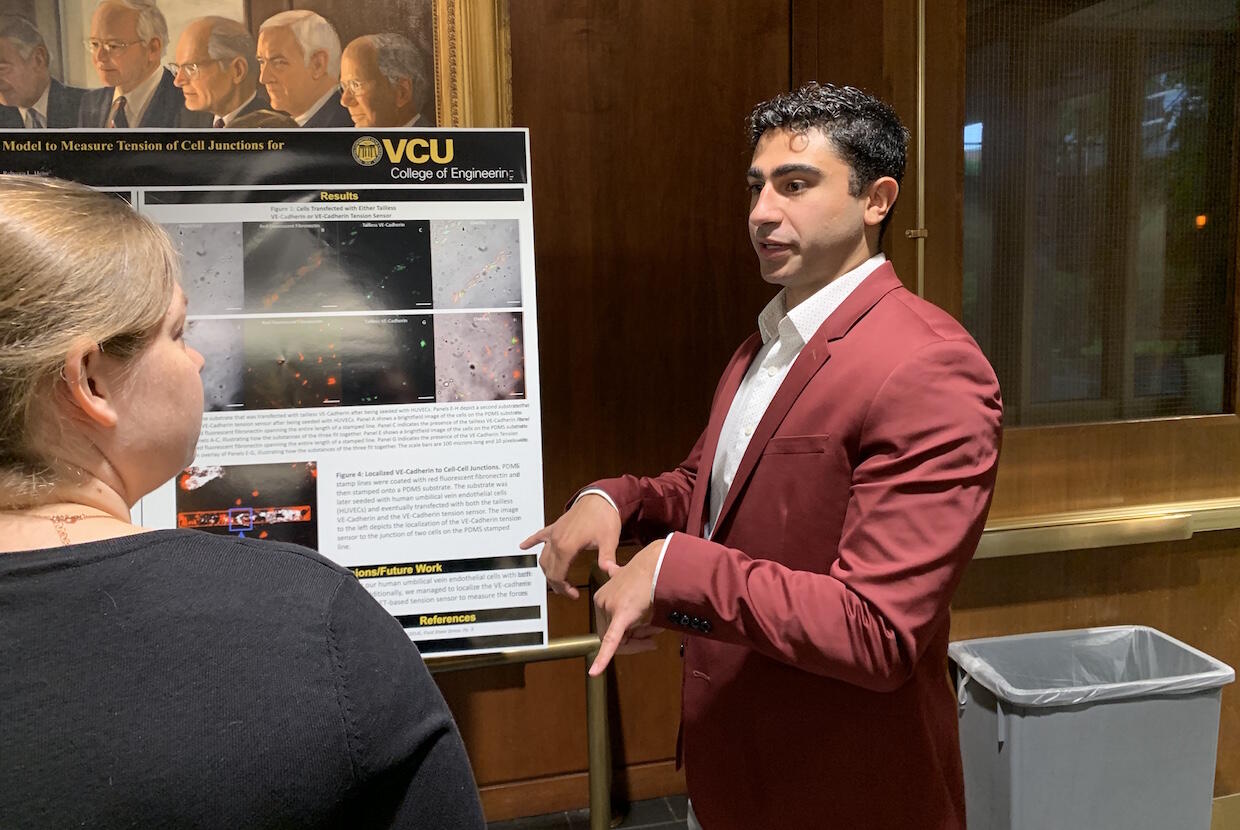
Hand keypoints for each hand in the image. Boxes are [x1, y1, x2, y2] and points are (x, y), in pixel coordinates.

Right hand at [520, 493, 620, 598]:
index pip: (557, 576)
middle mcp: (556, 541)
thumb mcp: (609, 540)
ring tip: (557, 580)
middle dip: (556, 584)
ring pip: (543, 558)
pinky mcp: (555, 527)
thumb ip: (607, 557)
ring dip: (547, 571)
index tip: (574, 594)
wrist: (600, 498)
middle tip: (568, 591)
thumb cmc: (604, 517)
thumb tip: (609, 571)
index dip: (564, 589)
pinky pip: (538, 536)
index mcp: (566, 547)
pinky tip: (523, 546)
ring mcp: (553, 534)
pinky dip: (530, 542)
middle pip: (549, 570)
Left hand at [589, 540, 661, 674]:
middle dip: (636, 641)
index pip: (610, 630)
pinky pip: (611, 641)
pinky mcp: (621, 615)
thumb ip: (627, 605)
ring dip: (640, 639)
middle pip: (615, 636)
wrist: (660, 561)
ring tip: (656, 626)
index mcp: (602, 597)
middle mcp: (602, 601)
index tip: (647, 638)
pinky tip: (594, 671)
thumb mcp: (634, 592)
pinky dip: (603, 658)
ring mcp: (610, 607)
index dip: (629, 639)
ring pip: (622, 638)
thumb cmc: (651, 574)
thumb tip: (631, 614)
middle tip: (653, 640)